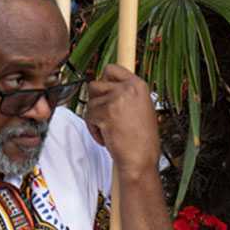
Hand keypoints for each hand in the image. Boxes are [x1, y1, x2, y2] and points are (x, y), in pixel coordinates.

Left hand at [83, 63, 160, 178]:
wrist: (141, 159)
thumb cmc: (142, 140)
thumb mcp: (142, 108)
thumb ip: (126, 94)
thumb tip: (108, 86)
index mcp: (138, 85)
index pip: (112, 69)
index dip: (104, 80)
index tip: (104, 92)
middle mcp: (127, 88)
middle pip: (95, 84)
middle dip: (96, 101)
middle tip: (106, 116)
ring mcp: (116, 99)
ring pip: (90, 102)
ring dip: (95, 117)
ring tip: (109, 130)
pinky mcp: (105, 112)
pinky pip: (88, 116)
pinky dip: (93, 129)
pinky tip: (106, 137)